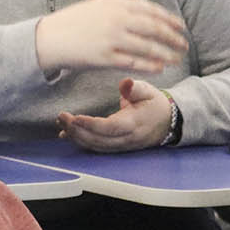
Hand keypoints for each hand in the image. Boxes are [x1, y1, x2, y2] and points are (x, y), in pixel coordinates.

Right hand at [35, 0, 187, 73]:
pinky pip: (133, 62)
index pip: (151, 10)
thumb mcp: (94, 3)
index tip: (181, 27)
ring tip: (175, 59)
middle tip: (184, 45)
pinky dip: (149, 65)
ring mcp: (111, 39)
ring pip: (147, 47)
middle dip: (172, 38)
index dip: (169, 19)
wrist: (48, 38)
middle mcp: (116, 19)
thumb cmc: (72, 20)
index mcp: (116, 4)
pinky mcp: (105, 57)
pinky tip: (160, 68)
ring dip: (165, 54)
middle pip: (153, 28)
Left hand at [58, 77, 174, 151]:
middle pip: (99, 139)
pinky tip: (66, 134)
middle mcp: (127, 138)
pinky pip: (96, 147)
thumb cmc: (155, 104)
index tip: (74, 117)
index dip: (91, 124)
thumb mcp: (149, 91)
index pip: (110, 127)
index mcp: (135, 123)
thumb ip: (136, 88)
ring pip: (96, 145)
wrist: (169, 122)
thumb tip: (126, 83)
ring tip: (61, 123)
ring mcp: (122, 145)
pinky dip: (80, 141)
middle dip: (77, 130)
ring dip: (76, 136)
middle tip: (61, 117)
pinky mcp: (117, 147)